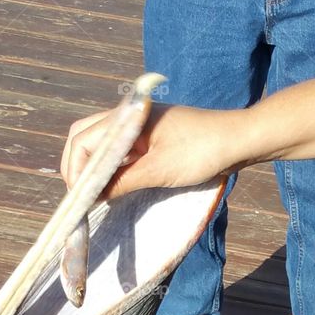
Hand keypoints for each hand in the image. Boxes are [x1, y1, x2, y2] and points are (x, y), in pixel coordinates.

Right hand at [61, 103, 235, 197]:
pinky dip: (107, 169)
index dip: (76, 170)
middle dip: (77, 166)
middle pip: (85, 136)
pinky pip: (117, 151)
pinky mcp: (147, 138)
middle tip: (80, 197)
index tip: (79, 198)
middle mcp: (129, 116)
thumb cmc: (202, 151)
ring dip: (91, 169)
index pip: (84, 139)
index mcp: (129, 116)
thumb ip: (121, 182)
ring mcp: (138, 126)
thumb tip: (92, 196)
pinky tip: (108, 188)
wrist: (238, 141)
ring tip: (92, 196)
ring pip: (99, 144)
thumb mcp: (158, 171)